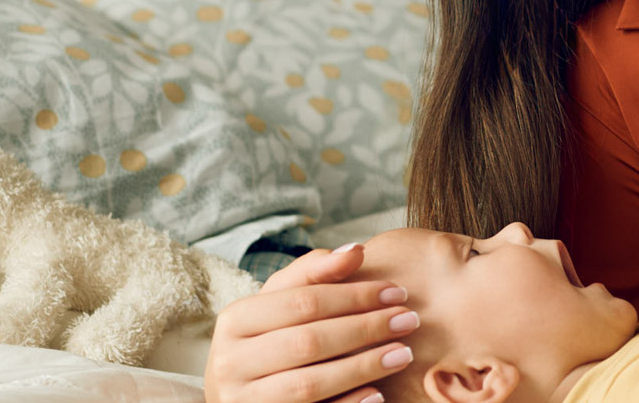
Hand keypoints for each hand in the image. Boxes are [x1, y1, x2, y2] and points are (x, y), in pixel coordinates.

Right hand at [206, 245, 418, 402]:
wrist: (238, 395)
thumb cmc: (267, 340)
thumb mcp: (279, 303)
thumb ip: (313, 274)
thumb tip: (356, 251)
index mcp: (234, 321)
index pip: (302, 302)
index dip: (354, 296)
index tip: (397, 291)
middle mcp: (230, 362)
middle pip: (307, 342)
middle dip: (364, 329)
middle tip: (409, 320)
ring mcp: (243, 400)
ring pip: (309, 384)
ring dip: (362, 367)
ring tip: (403, 354)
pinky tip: (378, 393)